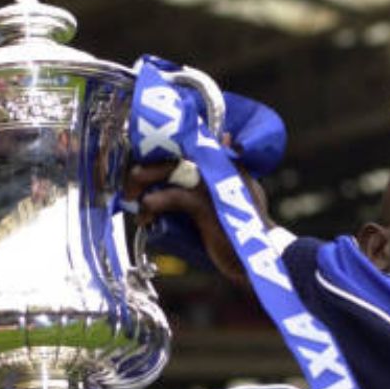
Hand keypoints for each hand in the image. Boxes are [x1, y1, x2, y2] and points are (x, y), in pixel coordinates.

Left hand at [123, 143, 266, 286]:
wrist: (258, 251)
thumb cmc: (247, 222)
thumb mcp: (243, 186)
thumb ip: (234, 163)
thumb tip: (226, 136)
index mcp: (219, 156)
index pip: (179, 140)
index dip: (154, 150)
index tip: (140, 166)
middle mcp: (212, 163)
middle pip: (163, 152)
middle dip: (140, 168)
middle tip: (131, 187)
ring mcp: (206, 183)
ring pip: (161, 171)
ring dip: (138, 184)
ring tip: (133, 201)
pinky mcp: (202, 205)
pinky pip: (167, 197)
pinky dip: (150, 206)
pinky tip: (144, 217)